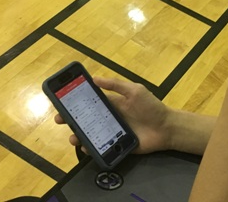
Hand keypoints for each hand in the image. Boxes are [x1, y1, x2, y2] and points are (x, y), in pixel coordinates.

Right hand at [54, 77, 172, 153]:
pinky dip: (91, 148)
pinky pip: (101, 148)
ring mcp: (112, 133)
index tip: (63, 101)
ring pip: (90, 134)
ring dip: (79, 135)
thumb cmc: (151, 107)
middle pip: (86, 119)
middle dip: (72, 119)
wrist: (167, 128)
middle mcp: (109, 118)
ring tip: (73, 137)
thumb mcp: (134, 90)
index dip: (77, 102)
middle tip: (60, 120)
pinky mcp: (117, 146)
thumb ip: (116, 85)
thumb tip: (95, 78)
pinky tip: (86, 147)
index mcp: (112, 104)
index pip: (90, 102)